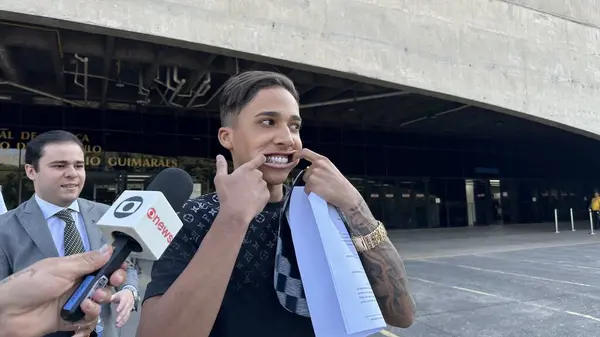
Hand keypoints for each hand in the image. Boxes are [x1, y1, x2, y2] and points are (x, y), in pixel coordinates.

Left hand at [0, 244, 126, 336]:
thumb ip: (87, 261)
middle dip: (111, 285)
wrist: (9, 312)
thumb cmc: (31, 284)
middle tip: (109, 285)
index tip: (119, 271)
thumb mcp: (61, 268)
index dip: (114, 268)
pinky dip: (90, 316)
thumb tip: (109, 248)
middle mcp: (78, 284)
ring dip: (100, 300)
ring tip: (91, 300)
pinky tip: (83, 312)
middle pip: (106, 284)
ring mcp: (75, 302)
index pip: (102, 265)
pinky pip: (90, 319)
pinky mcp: (71, 320)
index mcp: (76, 268)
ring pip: (100, 302)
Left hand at [111, 289, 134, 327]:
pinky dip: (124, 321)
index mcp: (125, 298)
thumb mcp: (117, 294)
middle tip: (117, 321)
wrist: (130, 293)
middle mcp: (128, 303)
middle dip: (121, 316)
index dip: (121, 306)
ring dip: (123, 320)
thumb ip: (111, 297)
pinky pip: (127, 317)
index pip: (123, 302)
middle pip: (125, 310)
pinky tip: (120, 324)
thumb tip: (105, 299)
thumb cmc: (122, 294)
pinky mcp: (130, 311)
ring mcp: (130, 307)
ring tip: (118, 325)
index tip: (117, 310)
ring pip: (127, 314)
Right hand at [214, 154, 269, 223]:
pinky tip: (251, 201)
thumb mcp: (220, 179)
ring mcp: (263, 185)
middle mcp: (257, 175)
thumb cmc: (226, 195)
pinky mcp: (266, 195)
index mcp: (246, 169)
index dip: (260, 159)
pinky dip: (259, 196)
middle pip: (257, 174)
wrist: (236, 213)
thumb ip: (221, 166)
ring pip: (261, 184)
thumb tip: (219, 156)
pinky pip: (264, 194)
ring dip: (256, 188)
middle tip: (242, 188)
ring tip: (246, 196)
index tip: (262, 158)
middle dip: (252, 179)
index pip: (258, 160)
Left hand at [293, 148, 361, 208]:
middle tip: (323, 185)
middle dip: (311, 180)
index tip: (293, 156)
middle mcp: (317, 165)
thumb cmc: (340, 184)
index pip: (306, 152)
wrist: (346, 195)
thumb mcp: (331, 169)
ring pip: (306, 182)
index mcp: (323, 160)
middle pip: (306, 173)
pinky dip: (311, 193)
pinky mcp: (311, 184)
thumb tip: (309, 169)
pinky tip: (321, 193)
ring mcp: (313, 174)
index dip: (297, 154)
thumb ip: (320, 166)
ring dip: (311, 187)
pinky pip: (306, 190)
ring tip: (323, 189)